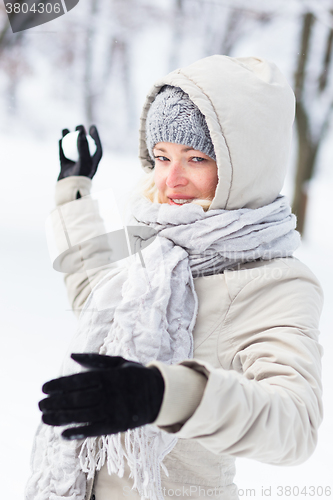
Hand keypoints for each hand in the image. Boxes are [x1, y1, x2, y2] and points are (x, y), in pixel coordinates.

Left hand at [39, 353, 164, 439]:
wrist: (160, 394)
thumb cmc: (135, 375)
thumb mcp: (118, 362)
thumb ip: (95, 360)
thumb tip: (72, 356)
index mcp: (108, 376)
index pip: (78, 380)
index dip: (60, 385)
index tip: (44, 388)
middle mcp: (109, 393)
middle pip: (77, 399)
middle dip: (56, 402)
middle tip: (39, 405)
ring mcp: (113, 410)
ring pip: (82, 415)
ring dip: (61, 418)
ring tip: (45, 418)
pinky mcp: (117, 425)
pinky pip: (95, 429)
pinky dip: (79, 432)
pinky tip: (63, 434)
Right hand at [58, 125, 101, 180]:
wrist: (70, 190)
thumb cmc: (81, 176)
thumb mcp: (84, 160)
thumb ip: (83, 146)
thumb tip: (81, 131)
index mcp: (93, 162)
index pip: (96, 147)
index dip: (95, 137)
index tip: (92, 127)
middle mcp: (84, 163)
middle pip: (83, 146)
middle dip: (81, 135)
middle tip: (78, 125)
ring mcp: (74, 165)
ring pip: (71, 149)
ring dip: (68, 139)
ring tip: (65, 129)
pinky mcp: (65, 168)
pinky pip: (63, 155)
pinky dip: (61, 147)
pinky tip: (59, 139)